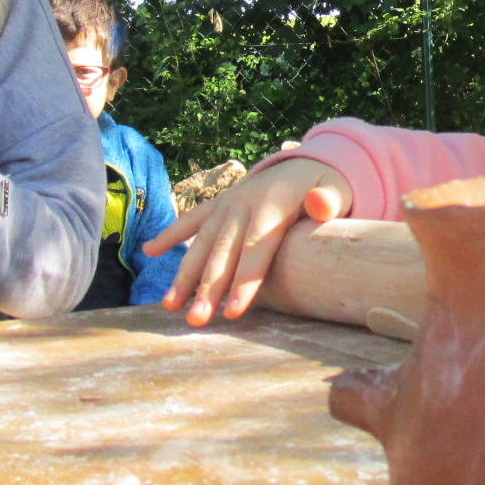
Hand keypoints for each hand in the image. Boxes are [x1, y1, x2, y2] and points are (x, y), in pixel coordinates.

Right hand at [150, 159, 351, 325]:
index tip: (233, 312)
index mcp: (271, 204)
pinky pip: (191, 220)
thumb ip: (328, 201)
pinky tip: (149, 252)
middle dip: (208, 288)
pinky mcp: (218, 205)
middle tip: (197, 320)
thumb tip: (321, 204)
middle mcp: (242, 203)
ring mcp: (227, 203)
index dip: (245, 281)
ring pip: (202, 242)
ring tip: (170, 306)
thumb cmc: (325, 189)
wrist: (307, 164)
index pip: (256, 249)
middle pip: (224, 252)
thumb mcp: (335, 191)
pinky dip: (170, 234)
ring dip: (185, 274)